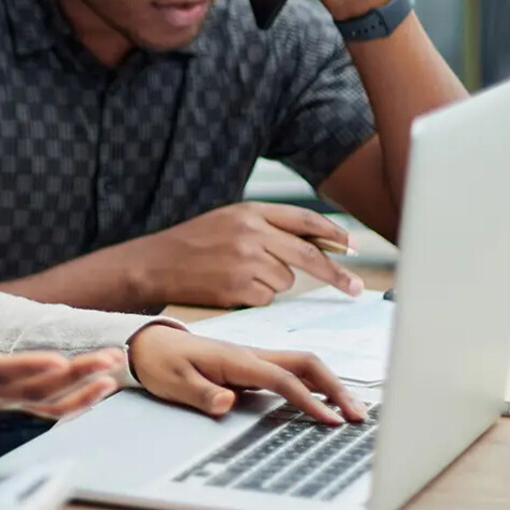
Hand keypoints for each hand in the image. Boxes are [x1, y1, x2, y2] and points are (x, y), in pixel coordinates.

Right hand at [0, 279, 123, 416]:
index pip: (3, 372)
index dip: (31, 368)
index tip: (60, 360)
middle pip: (37, 389)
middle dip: (76, 376)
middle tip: (109, 358)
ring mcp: (3, 401)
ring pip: (47, 404)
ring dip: (84, 391)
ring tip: (115, 372)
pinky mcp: (12, 403)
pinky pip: (48, 410)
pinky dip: (78, 404)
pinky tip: (102, 388)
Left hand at [126, 324, 367, 424]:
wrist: (149, 344)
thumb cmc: (161, 363)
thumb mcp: (174, 383)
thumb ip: (201, 394)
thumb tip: (228, 403)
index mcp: (236, 359)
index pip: (282, 379)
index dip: (309, 401)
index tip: (329, 422)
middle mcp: (252, 354)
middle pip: (306, 363)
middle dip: (336, 387)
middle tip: (358, 416)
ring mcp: (255, 358)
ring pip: (304, 365)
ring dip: (331, 385)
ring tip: (353, 411)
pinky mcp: (254, 366)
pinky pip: (293, 371)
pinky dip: (316, 384)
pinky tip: (327, 401)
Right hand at [127, 202, 363, 308]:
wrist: (153, 264)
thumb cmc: (192, 244)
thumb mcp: (229, 221)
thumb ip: (267, 227)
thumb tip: (314, 244)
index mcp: (250, 211)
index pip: (305, 220)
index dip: (334, 234)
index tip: (353, 247)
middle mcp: (251, 234)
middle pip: (308, 255)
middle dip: (336, 274)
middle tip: (356, 287)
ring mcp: (245, 261)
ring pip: (286, 281)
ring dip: (273, 284)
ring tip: (240, 276)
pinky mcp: (238, 287)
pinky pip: (266, 298)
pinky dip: (255, 297)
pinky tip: (231, 287)